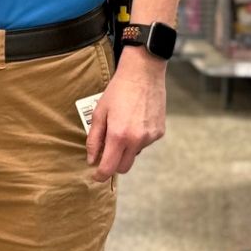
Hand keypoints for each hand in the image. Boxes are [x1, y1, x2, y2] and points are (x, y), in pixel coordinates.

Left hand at [86, 47, 166, 180]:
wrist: (143, 74)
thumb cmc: (118, 91)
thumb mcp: (99, 113)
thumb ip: (94, 139)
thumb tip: (91, 159)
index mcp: (119, 135)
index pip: (109, 167)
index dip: (100, 175)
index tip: (95, 176)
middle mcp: (137, 140)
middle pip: (124, 167)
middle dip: (113, 164)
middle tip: (106, 152)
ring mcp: (150, 137)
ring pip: (134, 154)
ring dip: (126, 149)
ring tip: (122, 126)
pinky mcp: (159, 132)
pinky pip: (145, 143)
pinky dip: (137, 139)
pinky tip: (135, 121)